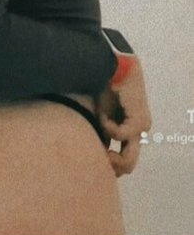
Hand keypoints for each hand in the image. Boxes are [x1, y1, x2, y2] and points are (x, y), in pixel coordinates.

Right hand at [95, 56, 151, 176]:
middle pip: (127, 166)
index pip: (122, 161)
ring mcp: (142, 130)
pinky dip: (106, 125)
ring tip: (99, 123)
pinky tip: (102, 111)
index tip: (91, 154)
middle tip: (94, 153)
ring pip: (127, 160)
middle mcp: (139, 134)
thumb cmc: (106, 88)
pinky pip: (119, 135)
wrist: (118, 67)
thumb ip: (100, 134)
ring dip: (105, 144)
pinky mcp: (139, 123)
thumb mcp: (100, 116)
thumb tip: (93, 152)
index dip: (106, 163)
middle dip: (109, 164)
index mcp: (131, 133)